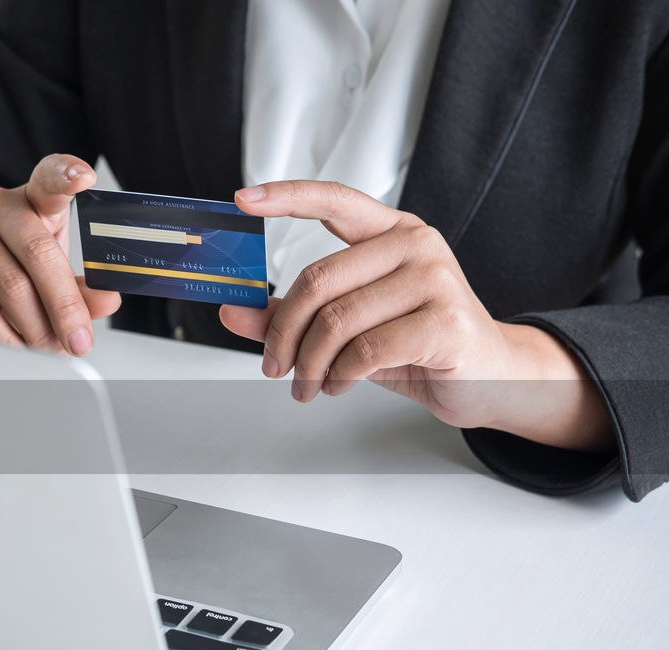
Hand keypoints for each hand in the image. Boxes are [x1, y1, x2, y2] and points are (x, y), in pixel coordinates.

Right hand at [0, 154, 120, 354]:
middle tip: (78, 341)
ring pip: (10, 285)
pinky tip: (15, 347)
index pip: (50, 179)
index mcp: (35, 202)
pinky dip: (4, 337)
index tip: (84, 177)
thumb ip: (83, 291)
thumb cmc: (15, 279)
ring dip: (35, 328)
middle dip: (64, 305)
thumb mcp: (56, 282)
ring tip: (46, 348)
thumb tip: (108, 299)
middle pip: (37, 250)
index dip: (66, 175)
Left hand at [220, 180, 614, 450]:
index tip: (242, 200)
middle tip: (275, 366)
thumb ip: (291, 314)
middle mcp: (415, 245)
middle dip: (284, 334)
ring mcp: (435, 279)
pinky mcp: (445, 322)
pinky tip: (339, 384)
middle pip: (317, 281)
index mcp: (391, 232)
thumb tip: (232, 310)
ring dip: (309, 364)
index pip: (334, 200)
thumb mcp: (348, 326)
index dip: (285, 196)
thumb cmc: (417, 344)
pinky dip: (339, 376)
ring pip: (336, 321)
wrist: (486, 377)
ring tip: (309, 384)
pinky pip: (365, 352)